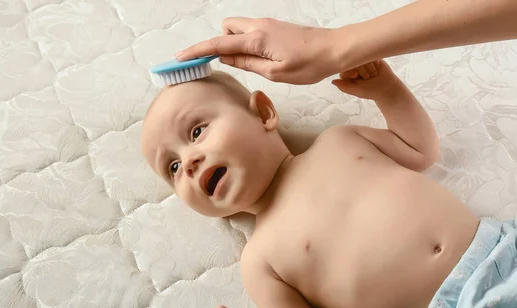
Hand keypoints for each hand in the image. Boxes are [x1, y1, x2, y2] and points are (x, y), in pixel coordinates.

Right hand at [176, 17, 341, 83]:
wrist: (335, 49)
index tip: (181, 58)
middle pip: (226, 29)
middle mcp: (259, 26)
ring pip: (239, 29)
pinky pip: (252, 32)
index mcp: (256, 39)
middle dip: (221, 44)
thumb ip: (247, 64)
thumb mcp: (275, 73)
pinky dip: (248, 44)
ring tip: (252, 65)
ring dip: (236, 44)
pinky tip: (263, 60)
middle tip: (230, 64)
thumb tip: (224, 57)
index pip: (219, 44)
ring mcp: (268, 25)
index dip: (198, 51)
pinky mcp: (276, 28)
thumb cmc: (309, 65)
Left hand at [331, 60, 400, 100]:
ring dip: (368, 67)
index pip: (342, 67)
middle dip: (361, 70)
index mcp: (347, 74)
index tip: (355, 75)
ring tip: (373, 74)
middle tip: (367, 77)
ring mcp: (362, 60)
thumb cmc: (371, 91)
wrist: (387, 87)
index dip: (348, 69)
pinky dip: (373, 62)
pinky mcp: (371, 56)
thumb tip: (332, 81)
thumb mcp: (357, 91)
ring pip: (361, 57)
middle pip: (351, 60)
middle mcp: (353, 65)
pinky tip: (377, 68)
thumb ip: (344, 87)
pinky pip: (369, 53)